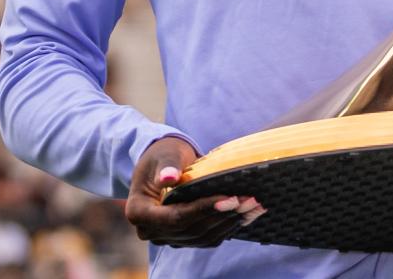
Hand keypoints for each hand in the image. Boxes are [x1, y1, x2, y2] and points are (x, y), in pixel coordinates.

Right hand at [125, 135, 265, 248]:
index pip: (176, 217)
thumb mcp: (164, 154)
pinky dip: (226, 227)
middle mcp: (150, 231)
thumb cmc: (162, 154)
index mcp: (139, 212)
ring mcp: (166, 237)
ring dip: (230, 222)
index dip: (203, 209)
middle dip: (223, 215)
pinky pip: (206, 237)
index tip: (230, 199)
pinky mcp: (182, 237)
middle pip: (192, 229)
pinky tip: (246, 215)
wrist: (161, 163)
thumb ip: (167, 166)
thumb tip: (169, 178)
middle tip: (251, 200)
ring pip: (202, 236)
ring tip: (254, 206)